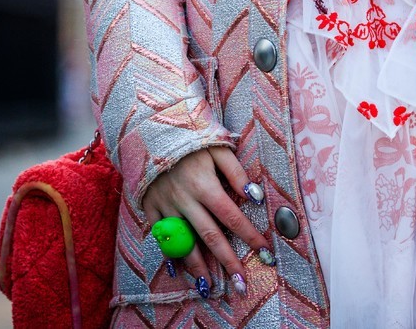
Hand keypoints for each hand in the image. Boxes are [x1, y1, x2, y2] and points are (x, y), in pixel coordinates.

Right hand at [144, 145, 272, 297]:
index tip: (265, 251)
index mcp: (205, 184)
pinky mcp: (150, 207)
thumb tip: (255, 195)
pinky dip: (168, 254)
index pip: (232, 216)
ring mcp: (166, 205)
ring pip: (183, 241)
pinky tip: (177, 271)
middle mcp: (185, 199)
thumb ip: (236, 172)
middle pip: (210, 236)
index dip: (249, 235)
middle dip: (227, 261)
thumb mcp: (217, 147)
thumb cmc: (191, 138)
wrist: (150, 128)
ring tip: (209, 287)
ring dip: (197, 267)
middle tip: (240, 283)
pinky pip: (159, 235)